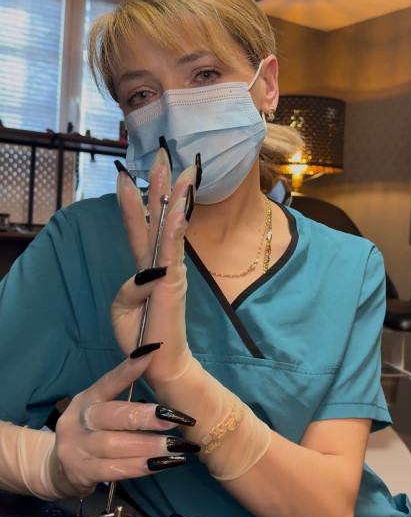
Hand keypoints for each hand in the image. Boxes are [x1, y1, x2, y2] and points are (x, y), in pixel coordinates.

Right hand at [52, 348, 197, 497]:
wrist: (57, 469)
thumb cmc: (91, 434)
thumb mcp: (100, 412)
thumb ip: (123, 402)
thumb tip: (162, 394)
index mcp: (87, 398)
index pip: (108, 381)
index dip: (128, 369)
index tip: (151, 353)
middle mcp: (78, 419)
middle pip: (114, 414)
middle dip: (147, 416)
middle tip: (175, 417)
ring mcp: (76, 447)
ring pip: (116, 444)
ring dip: (150, 445)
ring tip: (176, 445)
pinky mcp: (80, 472)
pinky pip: (114, 469)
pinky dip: (139, 466)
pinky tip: (160, 464)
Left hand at [112, 148, 196, 383]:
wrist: (158, 363)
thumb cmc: (143, 337)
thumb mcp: (123, 309)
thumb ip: (128, 288)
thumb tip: (140, 277)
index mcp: (146, 267)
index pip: (139, 227)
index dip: (132, 201)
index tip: (128, 175)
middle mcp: (159, 262)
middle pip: (159, 216)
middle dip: (161, 184)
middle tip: (163, 153)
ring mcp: (168, 268)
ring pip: (169, 225)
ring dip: (174, 196)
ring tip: (178, 168)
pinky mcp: (172, 280)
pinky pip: (172, 248)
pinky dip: (176, 227)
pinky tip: (180, 206)